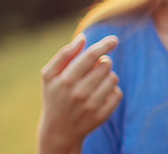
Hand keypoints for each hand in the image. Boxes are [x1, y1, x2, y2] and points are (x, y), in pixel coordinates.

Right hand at [39, 34, 122, 153]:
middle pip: (105, 65)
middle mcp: (78, 93)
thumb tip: (83, 38)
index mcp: (65, 80)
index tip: (114, 40)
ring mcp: (91, 105)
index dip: (104, 45)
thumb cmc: (55, 96)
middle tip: (94, 70)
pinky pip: (118, 93)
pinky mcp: (101, 115)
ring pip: (113, 78)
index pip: (91, 56)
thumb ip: (64, 55)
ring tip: (95, 83)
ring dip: (107, 77)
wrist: (58, 130)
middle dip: (103, 63)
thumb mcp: (49, 76)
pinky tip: (100, 95)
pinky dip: (112, 91)